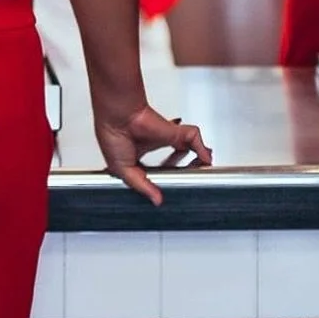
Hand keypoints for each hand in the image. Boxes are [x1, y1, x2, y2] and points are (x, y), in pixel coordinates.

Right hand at [95, 105, 211, 205]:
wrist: (119, 117)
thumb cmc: (112, 136)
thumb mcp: (123, 171)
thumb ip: (142, 186)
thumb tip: (156, 200)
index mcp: (138, 154)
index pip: (155, 168)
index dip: (163, 175)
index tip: (169, 185)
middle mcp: (153, 144)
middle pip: (175, 158)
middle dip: (184, 167)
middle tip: (191, 176)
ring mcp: (165, 137)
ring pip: (188, 147)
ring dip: (198, 157)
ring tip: (203, 168)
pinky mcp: (174, 132)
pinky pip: (194, 139)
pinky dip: (202, 148)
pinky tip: (206, 158)